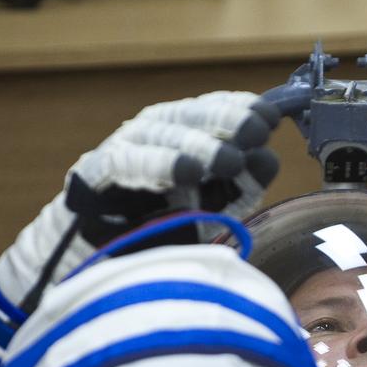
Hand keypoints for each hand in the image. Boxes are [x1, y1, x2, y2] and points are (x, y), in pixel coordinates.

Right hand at [0, 92, 280, 312]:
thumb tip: (268, 158)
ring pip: (162, 135)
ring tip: (229, 158)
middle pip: (191, 117)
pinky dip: (157, 165)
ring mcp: (123, 148)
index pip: (212, 109)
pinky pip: (128, 162)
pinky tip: (184, 171)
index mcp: (182, 134)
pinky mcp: (96, 172)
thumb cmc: (161, 227)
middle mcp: (153, 133)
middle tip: (255, 131)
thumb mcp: (213, 207)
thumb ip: (242, 185)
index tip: (270, 117)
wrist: (99, 259)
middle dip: (225, 120)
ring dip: (199, 145)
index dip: (240, 108)